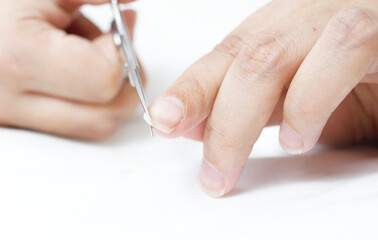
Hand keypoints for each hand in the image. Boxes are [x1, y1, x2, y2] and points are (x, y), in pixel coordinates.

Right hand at [0, 0, 139, 139]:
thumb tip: (136, 2)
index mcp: (11, 56)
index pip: (102, 82)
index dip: (122, 54)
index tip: (119, 27)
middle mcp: (2, 97)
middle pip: (101, 118)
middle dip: (124, 83)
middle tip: (121, 46)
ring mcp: (1, 113)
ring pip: (89, 127)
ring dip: (106, 93)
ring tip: (89, 51)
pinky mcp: (5, 118)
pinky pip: (69, 123)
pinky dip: (85, 99)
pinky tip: (73, 67)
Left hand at [149, 0, 377, 196]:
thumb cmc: (366, 82)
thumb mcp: (302, 102)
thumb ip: (253, 110)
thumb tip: (195, 124)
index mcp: (281, 30)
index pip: (223, 55)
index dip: (191, 88)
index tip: (164, 121)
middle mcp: (304, 16)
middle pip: (238, 56)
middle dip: (210, 113)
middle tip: (208, 170)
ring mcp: (342, 15)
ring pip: (270, 56)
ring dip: (243, 117)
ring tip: (240, 161)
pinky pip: (342, 48)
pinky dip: (311, 98)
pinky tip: (301, 136)